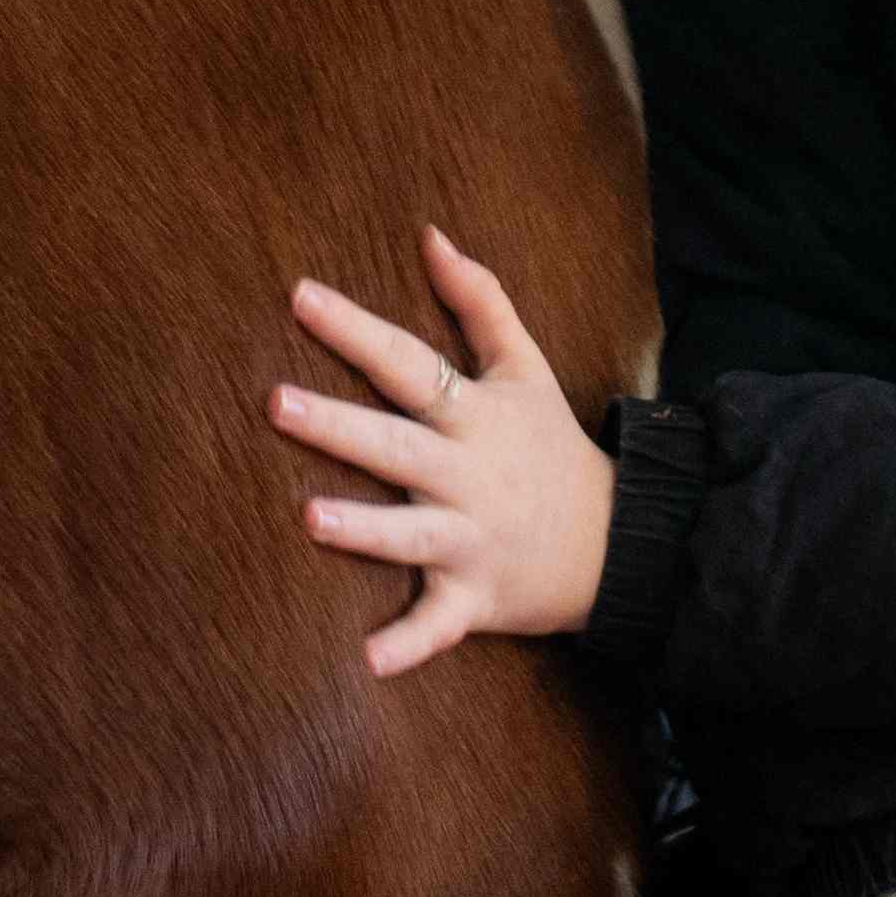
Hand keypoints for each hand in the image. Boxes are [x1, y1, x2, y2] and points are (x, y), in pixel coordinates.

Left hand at [269, 231, 606, 678]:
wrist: (621, 542)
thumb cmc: (552, 447)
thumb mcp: (526, 369)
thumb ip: (480, 301)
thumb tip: (431, 235)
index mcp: (474, 417)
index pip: (408, 363)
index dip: (355, 330)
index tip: (300, 296)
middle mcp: (468, 475)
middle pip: (396, 445)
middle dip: (338, 426)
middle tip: (275, 402)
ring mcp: (472, 539)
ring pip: (411, 533)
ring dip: (365, 529)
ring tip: (310, 517)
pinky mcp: (477, 599)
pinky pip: (440, 623)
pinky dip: (410, 644)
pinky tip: (367, 661)